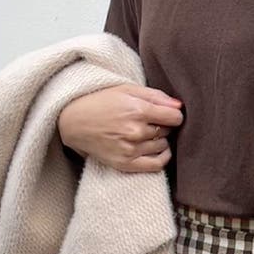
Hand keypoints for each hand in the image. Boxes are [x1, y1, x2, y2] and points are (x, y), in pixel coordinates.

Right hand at [58, 82, 183, 171]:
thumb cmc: (101, 102)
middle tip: (150, 121)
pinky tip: (158, 149)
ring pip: (163, 146)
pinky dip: (163, 157)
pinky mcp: (125, 164)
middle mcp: (135, 132)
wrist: (73, 121)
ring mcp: (130, 149)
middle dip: (163, 126)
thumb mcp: (127, 89)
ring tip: (146, 132)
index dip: (174, 115)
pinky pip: (157, 165)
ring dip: (160, 140)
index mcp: (137, 110)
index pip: (175, 118)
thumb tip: (180, 107)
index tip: (166, 114)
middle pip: (168, 132)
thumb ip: (156, 96)